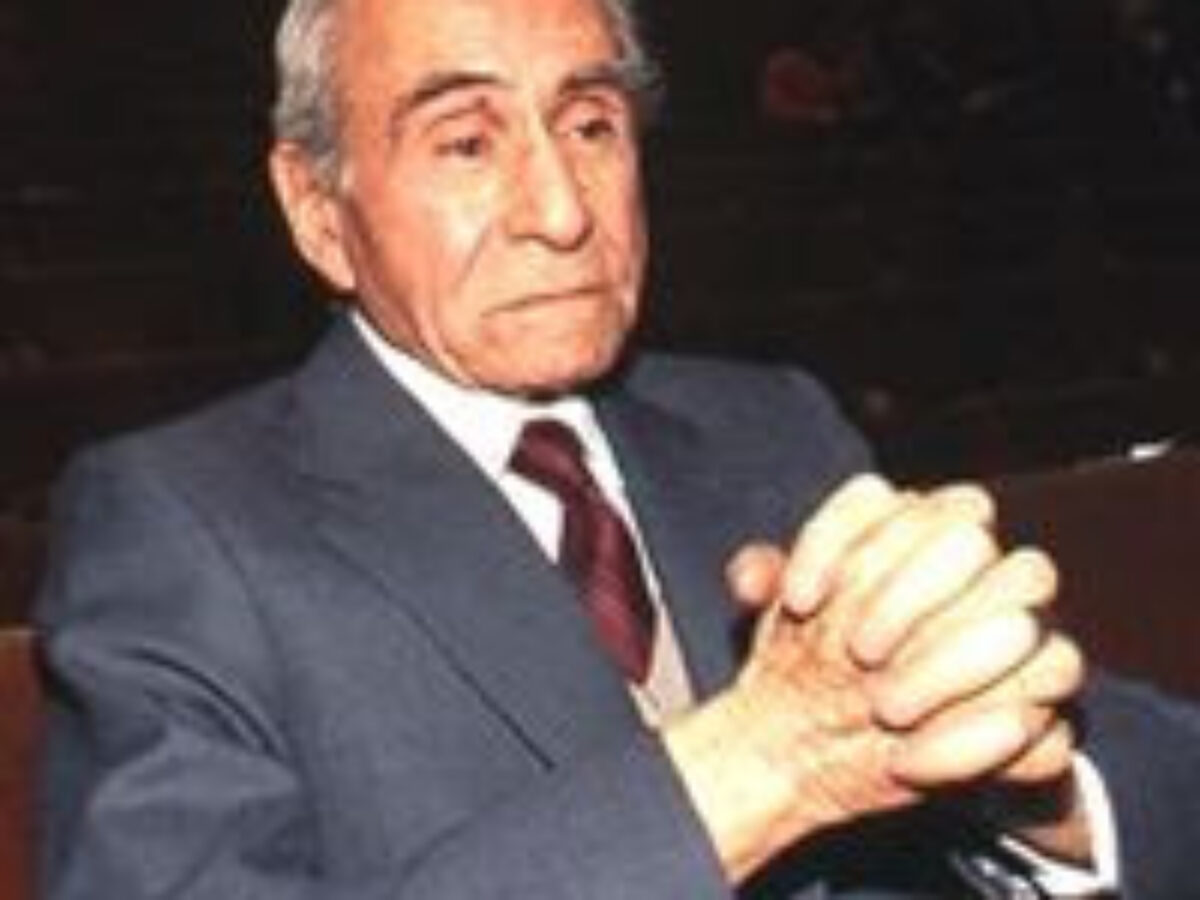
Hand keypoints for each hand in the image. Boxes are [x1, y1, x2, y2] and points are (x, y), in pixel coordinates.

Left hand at [664, 475, 1086, 881]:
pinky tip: (913, 758)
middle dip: (906, 596)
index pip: (905, 500)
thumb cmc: (824, 654)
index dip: (845, 542)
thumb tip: (752, 576)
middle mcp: (986, 571)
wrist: (863, 741)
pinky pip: (1047, 721)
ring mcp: (1025, 638)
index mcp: (922, 530)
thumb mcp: (783, 617)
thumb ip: (765, 579)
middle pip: (972, 544)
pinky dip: (981, 740)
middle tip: (853, 652)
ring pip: (1024, 623)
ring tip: (881, 708)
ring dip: (950, 667)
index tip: (800, 601)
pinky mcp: (1044, 714)